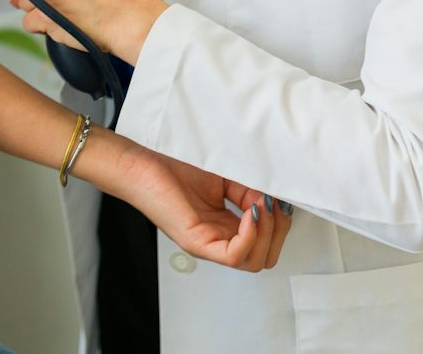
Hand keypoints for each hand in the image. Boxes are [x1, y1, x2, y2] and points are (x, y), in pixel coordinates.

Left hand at [108, 143, 291, 270]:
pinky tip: (249, 213)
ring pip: (253, 262)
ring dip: (268, 233)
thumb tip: (274, 201)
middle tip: (273, 204)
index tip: (279, 198)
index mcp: (226, 227)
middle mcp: (218, 240)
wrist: (142, 161)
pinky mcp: (195, 242)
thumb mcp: (226, 177)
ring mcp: (206, 244)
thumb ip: (250, 191)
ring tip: (261, 206)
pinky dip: (250, 237)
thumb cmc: (175, 166)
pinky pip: (233, 256)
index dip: (280, 223)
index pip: (267, 244)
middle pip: (264, 258)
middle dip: (279, 232)